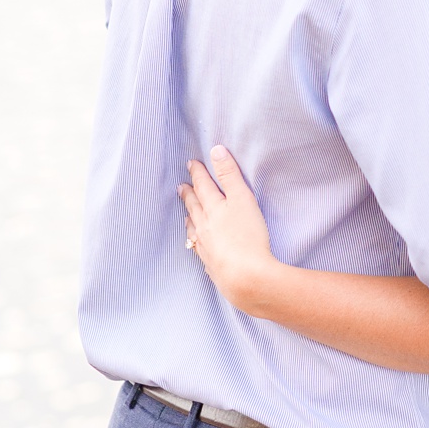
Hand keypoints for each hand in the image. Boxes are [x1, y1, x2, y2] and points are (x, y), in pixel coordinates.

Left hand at [178, 146, 278, 313]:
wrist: (245, 277)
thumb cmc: (247, 236)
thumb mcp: (242, 199)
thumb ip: (230, 175)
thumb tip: (216, 150)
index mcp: (213, 208)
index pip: (203, 185)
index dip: (198, 173)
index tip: (191, 164)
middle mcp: (205, 226)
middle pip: (194, 206)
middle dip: (188, 194)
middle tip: (181, 187)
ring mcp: (206, 247)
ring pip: (194, 229)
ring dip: (189, 218)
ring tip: (186, 214)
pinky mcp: (212, 265)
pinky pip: (200, 250)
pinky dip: (196, 243)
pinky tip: (198, 247)